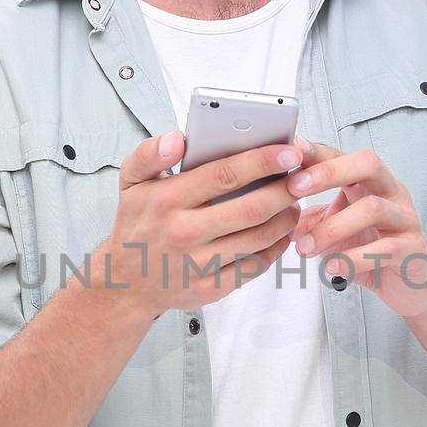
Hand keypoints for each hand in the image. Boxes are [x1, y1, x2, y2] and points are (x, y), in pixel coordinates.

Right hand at [93, 129, 304, 317]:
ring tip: (293, 202)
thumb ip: (150, 154)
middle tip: (301, 178)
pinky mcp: (211, 288)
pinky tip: (281, 232)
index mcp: (166, 200)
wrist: (125, 282)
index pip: (224, 174)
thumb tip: (179, 138)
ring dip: (285, 218)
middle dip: (285, 190)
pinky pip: (255, 266)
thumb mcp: (130, 183)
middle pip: (251, 208)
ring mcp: (198, 264)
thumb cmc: (136, 224)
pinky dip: (276, 247)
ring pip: (259, 237)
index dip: (262, 161)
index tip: (288, 151)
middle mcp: (183, 232)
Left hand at [285, 135, 426, 319]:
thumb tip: (276, 209)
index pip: (345, 156)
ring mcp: (406, 219)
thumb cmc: (374, 249)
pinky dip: (354, 258)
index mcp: (373, 183)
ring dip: (333, 227)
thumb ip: (313, 217)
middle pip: (368, 165)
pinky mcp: (413, 250)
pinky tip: (332, 267)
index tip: (289, 154)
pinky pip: (385, 248)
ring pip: (373, 209)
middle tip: (294, 188)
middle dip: (329, 172)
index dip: (318, 154)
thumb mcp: (338, 229)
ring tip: (305, 248)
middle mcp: (393, 193)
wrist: (413, 284)